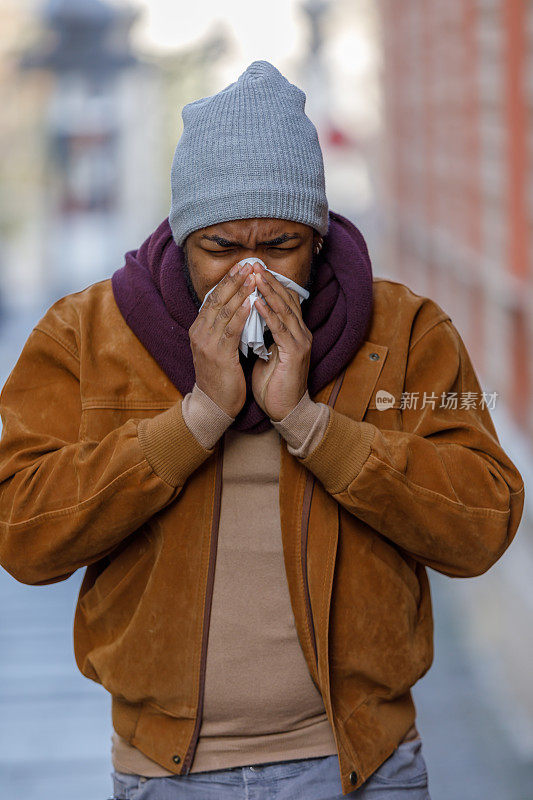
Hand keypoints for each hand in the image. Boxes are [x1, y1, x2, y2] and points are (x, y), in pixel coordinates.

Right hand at [189, 262, 256, 417]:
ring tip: (253, 277)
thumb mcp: (217, 347)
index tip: (241, 266)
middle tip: (248, 264)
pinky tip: (252, 302)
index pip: (212, 298)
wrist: (213, 404)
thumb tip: (236, 307)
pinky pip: (231, 329)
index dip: (226, 281)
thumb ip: (222, 328)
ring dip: (240, 292)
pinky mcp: (219, 355)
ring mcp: (207, 344)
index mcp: (198, 329)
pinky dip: (242, 314)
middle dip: (233, 280)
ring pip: (224, 311)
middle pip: (217, 299)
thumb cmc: (220, 376)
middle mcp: (199, 333)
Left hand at [250, 263, 311, 420]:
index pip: (284, 300)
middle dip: (269, 281)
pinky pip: (280, 329)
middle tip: (254, 264)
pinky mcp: (295, 353)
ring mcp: (300, 342)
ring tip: (255, 276)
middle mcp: (301, 333)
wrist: (285, 409)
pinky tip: (257, 302)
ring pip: (284, 310)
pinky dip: (268, 314)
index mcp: (294, 332)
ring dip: (269, 291)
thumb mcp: (266, 353)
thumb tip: (249, 319)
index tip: (253, 269)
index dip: (270, 283)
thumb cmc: (274, 383)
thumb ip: (263, 335)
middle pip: (287, 299)